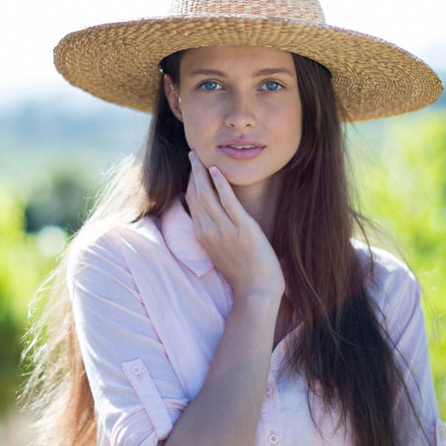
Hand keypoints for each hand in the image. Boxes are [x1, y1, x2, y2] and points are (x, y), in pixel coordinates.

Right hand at [185, 152, 283, 298]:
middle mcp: (209, 231)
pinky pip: (228, 201)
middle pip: (195, 195)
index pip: (191, 203)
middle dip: (193, 172)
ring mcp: (224, 229)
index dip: (190, 183)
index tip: (192, 168)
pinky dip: (221, 184)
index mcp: (203, 236)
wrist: (255, 291)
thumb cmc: (243, 275)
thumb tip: (215, 222)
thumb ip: (215, 236)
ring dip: (202, 172)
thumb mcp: (221, 253)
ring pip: (207, 195)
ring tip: (200, 156)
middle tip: (193, 154)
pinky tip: (217, 170)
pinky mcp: (242, 228)